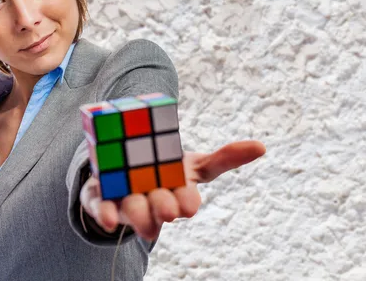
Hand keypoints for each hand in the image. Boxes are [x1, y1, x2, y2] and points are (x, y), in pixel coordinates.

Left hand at [80, 140, 265, 240]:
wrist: (128, 175)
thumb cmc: (167, 172)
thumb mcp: (194, 164)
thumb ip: (224, 158)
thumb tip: (262, 147)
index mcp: (176, 193)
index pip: (187, 202)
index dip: (187, 203)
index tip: (187, 206)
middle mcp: (153, 202)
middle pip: (160, 208)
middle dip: (163, 207)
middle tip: (165, 207)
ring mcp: (128, 202)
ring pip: (133, 211)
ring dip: (136, 211)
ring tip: (134, 202)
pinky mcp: (103, 202)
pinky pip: (103, 210)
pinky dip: (106, 215)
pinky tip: (108, 218)